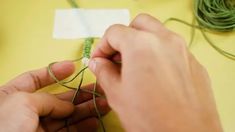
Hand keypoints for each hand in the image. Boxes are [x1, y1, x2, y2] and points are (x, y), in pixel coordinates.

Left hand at [0, 61, 109, 131]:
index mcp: (11, 96)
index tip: (72, 67)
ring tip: (102, 104)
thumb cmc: (3, 126)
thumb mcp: (22, 102)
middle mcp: (24, 112)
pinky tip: (93, 121)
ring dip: (85, 110)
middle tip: (98, 89)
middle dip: (79, 94)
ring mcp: (36, 128)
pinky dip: (81, 127)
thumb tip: (68, 106)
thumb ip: (48, 100)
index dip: (54, 72)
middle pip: (57, 99)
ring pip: (65, 116)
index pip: (34, 79)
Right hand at [89, 14, 222, 131]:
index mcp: (141, 45)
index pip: (115, 32)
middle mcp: (165, 40)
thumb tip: (98, 63)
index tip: (99, 60)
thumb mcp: (117, 95)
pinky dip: (159, 53)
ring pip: (158, 34)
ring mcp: (183, 50)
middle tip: (117, 57)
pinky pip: (173, 49)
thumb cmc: (150, 119)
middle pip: (139, 24)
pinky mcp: (194, 63)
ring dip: (142, 43)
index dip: (102, 45)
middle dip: (124, 37)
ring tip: (135, 66)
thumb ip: (104, 72)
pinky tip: (155, 75)